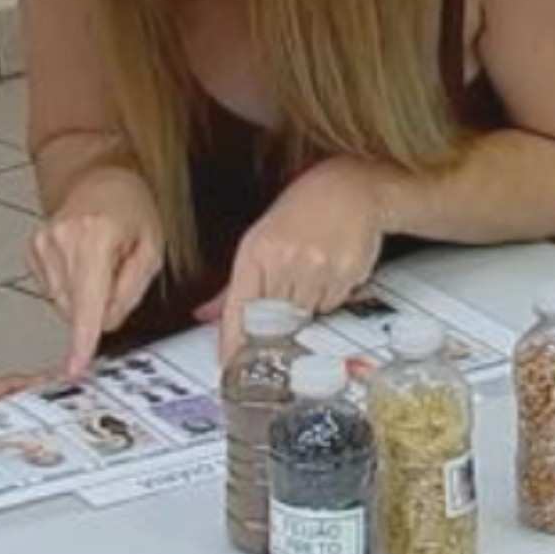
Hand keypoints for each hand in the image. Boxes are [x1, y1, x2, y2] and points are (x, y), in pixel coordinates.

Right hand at [27, 168, 164, 377]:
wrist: (99, 178)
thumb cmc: (129, 208)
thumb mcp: (151, 250)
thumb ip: (130, 291)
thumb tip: (107, 322)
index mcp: (95, 237)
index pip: (87, 302)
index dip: (83, 339)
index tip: (76, 365)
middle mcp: (62, 239)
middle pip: (76, 308)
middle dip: (99, 306)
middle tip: (116, 276)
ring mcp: (42, 243)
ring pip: (63, 303)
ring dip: (84, 295)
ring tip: (99, 263)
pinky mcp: (32, 249)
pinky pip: (52, 290)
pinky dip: (70, 285)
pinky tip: (81, 263)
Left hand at [196, 159, 388, 362]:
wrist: (349, 190)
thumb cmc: (300, 214)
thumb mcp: (258, 241)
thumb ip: (232, 287)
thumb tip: (205, 316)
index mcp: (256, 252)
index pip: (239, 308)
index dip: (233, 341)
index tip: (230, 363)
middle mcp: (284, 260)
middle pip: (272, 320)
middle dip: (274, 327)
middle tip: (280, 318)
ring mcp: (316, 267)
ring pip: (305, 316)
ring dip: (304, 310)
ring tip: (306, 278)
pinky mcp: (345, 273)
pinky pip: (332, 306)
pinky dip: (327, 300)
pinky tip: (326, 273)